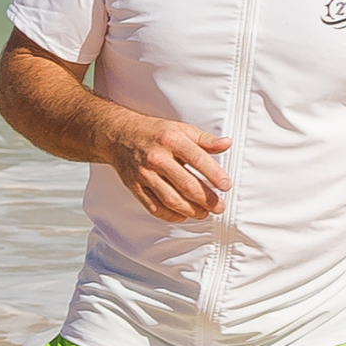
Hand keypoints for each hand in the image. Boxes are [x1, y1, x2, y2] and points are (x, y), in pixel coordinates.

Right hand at [108, 115, 229, 220]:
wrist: (118, 135)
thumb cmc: (153, 132)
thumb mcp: (181, 129)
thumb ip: (205, 139)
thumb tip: (226, 144)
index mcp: (171, 140)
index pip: (198, 160)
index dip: (215, 175)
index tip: (226, 186)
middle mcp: (157, 158)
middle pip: (186, 184)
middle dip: (206, 199)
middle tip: (219, 206)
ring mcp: (144, 174)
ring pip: (170, 199)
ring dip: (191, 210)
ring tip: (204, 213)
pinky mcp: (135, 186)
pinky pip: (153, 207)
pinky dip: (170, 215)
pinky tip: (183, 216)